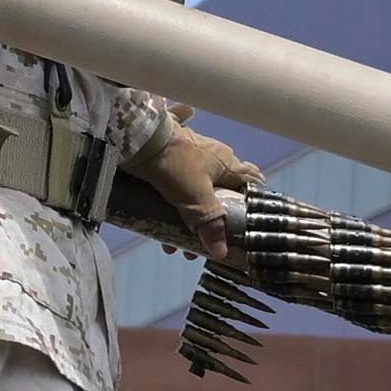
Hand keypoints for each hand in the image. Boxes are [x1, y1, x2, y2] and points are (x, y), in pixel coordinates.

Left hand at [137, 130, 262, 257]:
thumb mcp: (196, 200)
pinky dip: (168, 206)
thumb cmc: (174, 165)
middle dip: (211, 221)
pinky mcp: (166, 155)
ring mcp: (188, 155)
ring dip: (186, 219)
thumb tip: (222, 252)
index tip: (249, 221)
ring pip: (193, 192)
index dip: (252, 200)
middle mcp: (211, 156)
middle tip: (202, 244)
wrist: (137, 137)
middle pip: (219, 192)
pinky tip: (158, 223)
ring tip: (173, 243)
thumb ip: (210, 225)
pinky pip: (173, 184)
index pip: (251, 180)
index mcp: (226, 164)